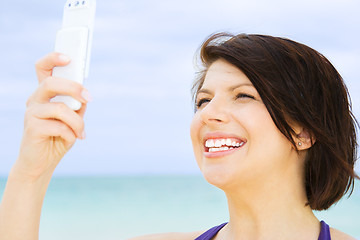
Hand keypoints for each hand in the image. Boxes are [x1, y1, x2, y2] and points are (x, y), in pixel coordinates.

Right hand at [12, 52, 90, 179]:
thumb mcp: (72, 119)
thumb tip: (84, 95)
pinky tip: (71, 140)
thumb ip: (77, 105)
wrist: (42, 163)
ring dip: (77, 122)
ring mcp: (31, 113)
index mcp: (45, 94)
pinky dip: (71, 134)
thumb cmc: (58, 137)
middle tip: (89, 98)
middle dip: (73, 88)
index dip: (53, 59)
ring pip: (60, 108)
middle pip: (50, 83)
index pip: (43, 69)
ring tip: (81, 133)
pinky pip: (59, 126)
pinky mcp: (32, 128)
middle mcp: (35, 100)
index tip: (68, 57)